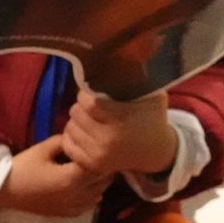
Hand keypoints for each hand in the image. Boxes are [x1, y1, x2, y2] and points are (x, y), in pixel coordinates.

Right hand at [0, 136, 112, 216]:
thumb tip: (77, 138)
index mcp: (71, 177)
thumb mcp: (42, 149)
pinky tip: (87, 189)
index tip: (99, 146)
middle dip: (103, 169)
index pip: (97, 165)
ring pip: (98, 195)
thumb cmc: (22, 168)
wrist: (3, 191)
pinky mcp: (64, 213)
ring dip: (99, 184)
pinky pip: (87, 207)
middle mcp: (76, 195)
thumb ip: (64, 142)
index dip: (100, 154)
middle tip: (100, 157)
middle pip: (102, 182)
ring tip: (94, 172)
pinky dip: (92, 198)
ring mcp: (71, 206)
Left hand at [62, 89, 176, 177]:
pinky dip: (72, 136)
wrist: (156, 152)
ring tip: (90, 119)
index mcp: (121, 121)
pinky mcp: (90, 165)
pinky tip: (85, 132)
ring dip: (76, 120)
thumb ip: (136, 79)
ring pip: (69, 127)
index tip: (91, 92)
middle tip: (91, 105)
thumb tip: (121, 57)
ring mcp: (97, 155)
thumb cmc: (152, 118)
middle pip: (76, 113)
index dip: (85, 94)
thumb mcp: (150, 96)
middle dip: (81, 106)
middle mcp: (107, 140)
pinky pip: (67, 144)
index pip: (88, 102)